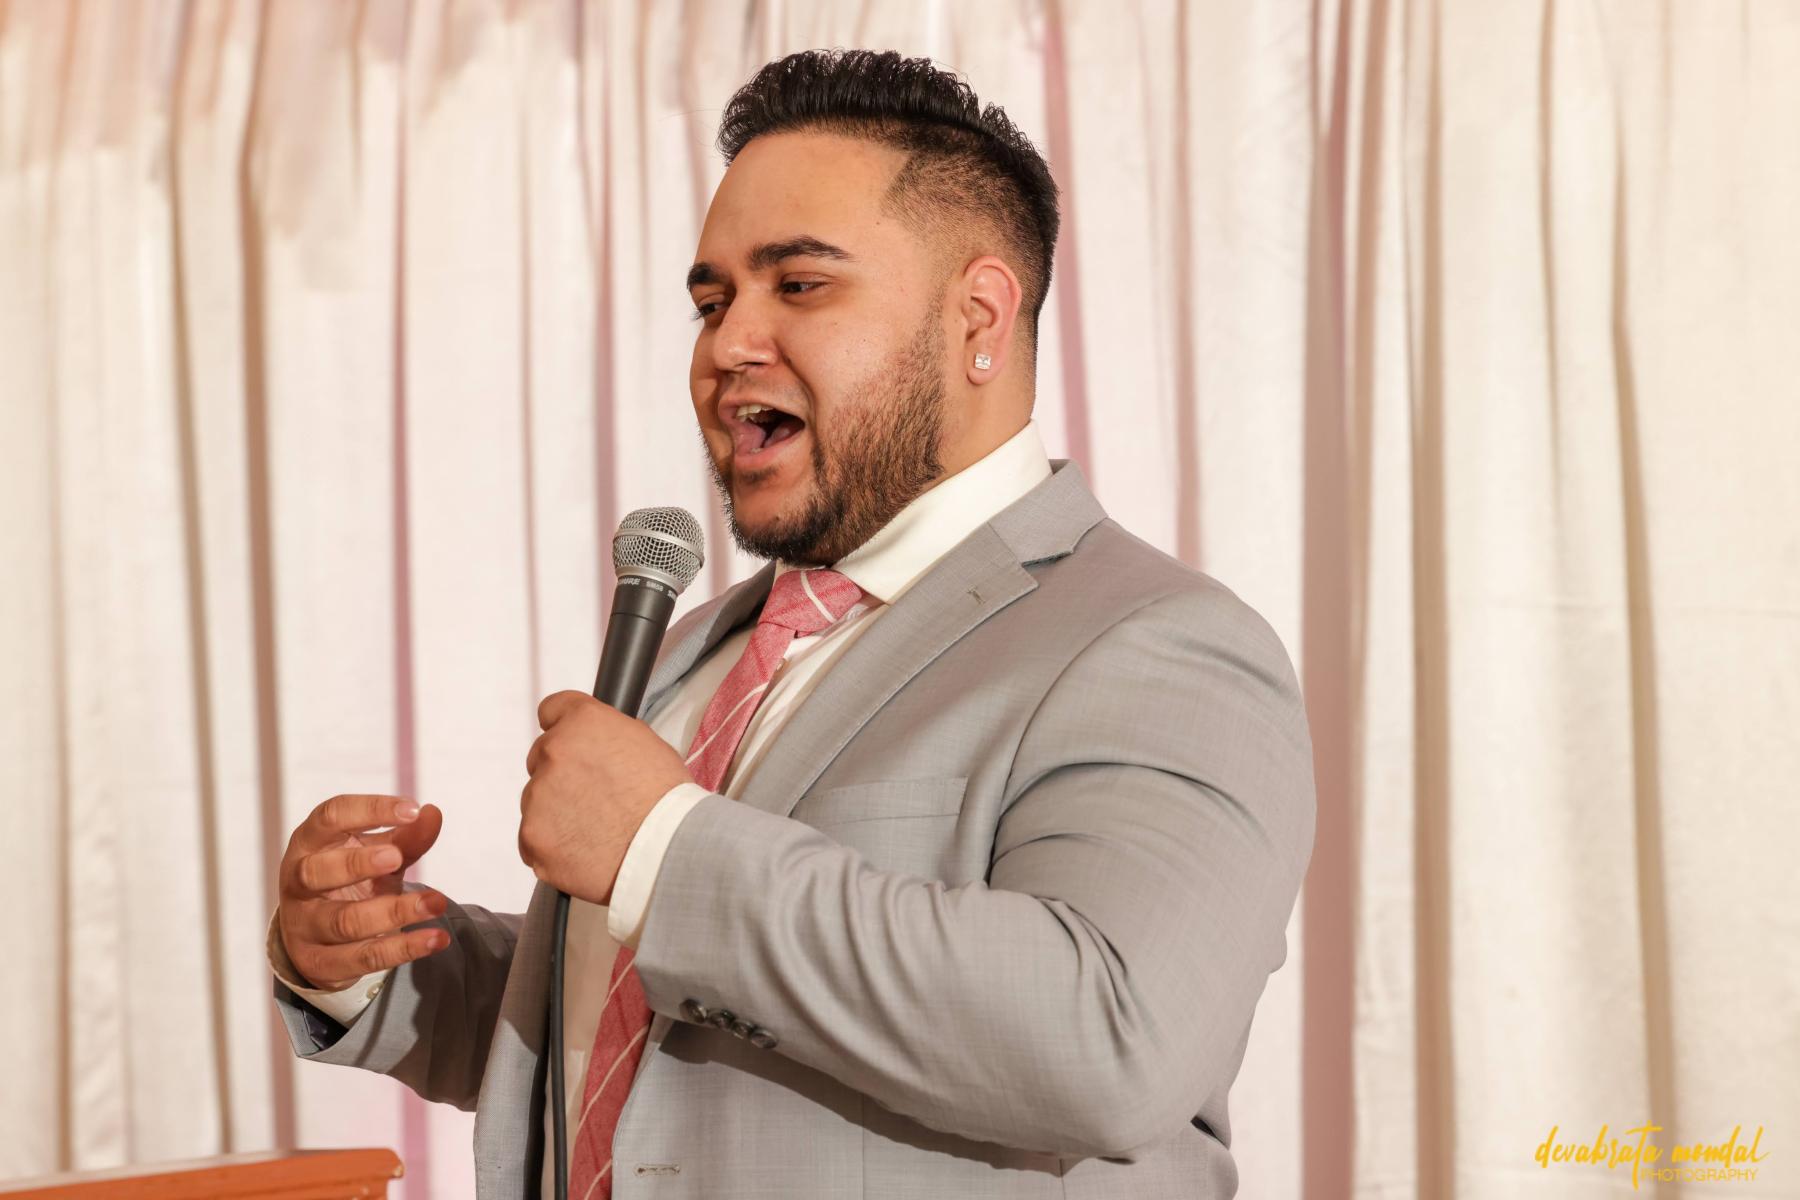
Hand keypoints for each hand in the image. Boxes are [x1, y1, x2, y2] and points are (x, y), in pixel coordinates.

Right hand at [276, 794, 449, 991]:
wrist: (318, 937)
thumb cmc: (350, 879)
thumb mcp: (377, 853)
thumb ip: (405, 837)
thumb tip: (433, 814)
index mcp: (309, 842)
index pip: (330, 817)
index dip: (369, 810)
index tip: (413, 809)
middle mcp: (297, 882)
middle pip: (317, 871)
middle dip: (357, 864)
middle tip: (396, 857)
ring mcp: (304, 925)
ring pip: (344, 921)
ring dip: (394, 912)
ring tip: (437, 903)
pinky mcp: (320, 962)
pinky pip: (363, 957)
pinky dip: (403, 949)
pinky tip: (436, 939)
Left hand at [519, 691, 694, 904]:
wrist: (667, 848)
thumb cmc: (666, 798)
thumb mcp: (645, 742)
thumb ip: (605, 736)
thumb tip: (589, 744)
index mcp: (583, 722)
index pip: (552, 709)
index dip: (564, 729)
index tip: (571, 746)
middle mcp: (553, 751)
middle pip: (540, 758)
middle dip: (561, 775)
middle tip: (594, 799)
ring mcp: (537, 797)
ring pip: (536, 802)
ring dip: (557, 813)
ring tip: (596, 832)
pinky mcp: (532, 838)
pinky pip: (533, 840)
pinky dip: (553, 847)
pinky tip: (584, 852)